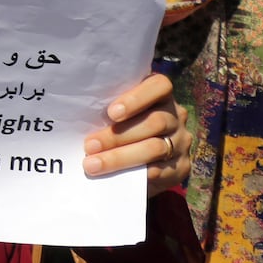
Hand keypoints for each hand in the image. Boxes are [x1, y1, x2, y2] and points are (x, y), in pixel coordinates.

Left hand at [81, 72, 190, 197]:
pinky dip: (135, 174)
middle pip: (154, 122)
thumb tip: (80, 113)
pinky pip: (161, 171)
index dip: (136, 98)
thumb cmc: (121, 123)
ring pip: (155, 148)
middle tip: (89, 145)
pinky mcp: (182, 167)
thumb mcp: (120, 110)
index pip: (160, 86)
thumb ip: (112, 108)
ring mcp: (182, 141)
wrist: (142, 158)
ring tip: (93, 163)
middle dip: (118, 135)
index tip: (111, 112)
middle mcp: (176, 115)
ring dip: (121, 157)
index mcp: (161, 93)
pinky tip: (115, 177)